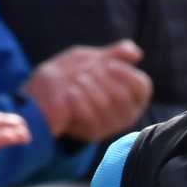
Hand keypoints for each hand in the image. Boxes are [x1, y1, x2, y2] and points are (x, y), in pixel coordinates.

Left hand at [22, 41, 152, 141]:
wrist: (44, 95)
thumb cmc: (73, 75)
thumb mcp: (93, 59)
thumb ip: (114, 55)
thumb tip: (136, 53)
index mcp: (132, 95)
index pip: (142, 86)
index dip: (126, 74)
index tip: (108, 64)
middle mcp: (127, 113)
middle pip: (123, 95)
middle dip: (102, 80)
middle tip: (86, 73)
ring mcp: (111, 125)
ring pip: (107, 106)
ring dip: (89, 88)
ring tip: (77, 80)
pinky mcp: (94, 133)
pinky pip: (91, 117)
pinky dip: (79, 101)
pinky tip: (69, 92)